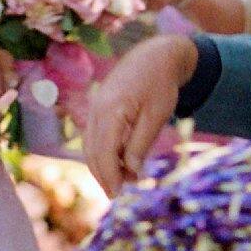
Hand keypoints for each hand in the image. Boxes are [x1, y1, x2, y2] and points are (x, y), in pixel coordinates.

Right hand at [83, 34, 196, 193]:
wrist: (155, 56)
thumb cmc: (160, 85)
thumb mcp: (156, 117)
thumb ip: (140, 144)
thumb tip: (131, 171)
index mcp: (110, 110)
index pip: (103, 152)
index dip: (109, 175)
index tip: (118, 194)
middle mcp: (96, 109)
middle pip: (92, 151)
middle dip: (103, 175)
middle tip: (117, 194)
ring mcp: (94, 108)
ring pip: (90, 145)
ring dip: (102, 165)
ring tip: (120, 180)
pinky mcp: (98, 108)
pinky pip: (94, 136)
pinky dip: (103, 152)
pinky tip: (117, 161)